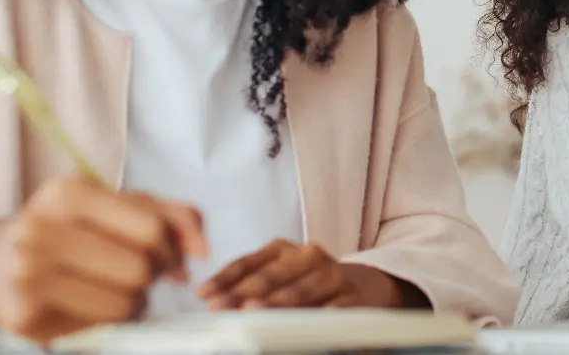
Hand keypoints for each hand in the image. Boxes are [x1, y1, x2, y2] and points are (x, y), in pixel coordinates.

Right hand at [0, 177, 208, 345]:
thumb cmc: (74, 230)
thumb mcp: (120, 207)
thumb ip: (171, 216)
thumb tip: (203, 251)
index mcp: (68, 192)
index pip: (153, 230)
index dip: (173, 251)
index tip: (169, 258)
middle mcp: (40, 228)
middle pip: (141, 268)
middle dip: (151, 277)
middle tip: (136, 274)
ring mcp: (27, 273)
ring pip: (125, 302)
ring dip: (134, 302)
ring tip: (114, 289)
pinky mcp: (24, 315)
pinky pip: (98, 327)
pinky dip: (107, 321)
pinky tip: (89, 305)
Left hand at [198, 239, 418, 310]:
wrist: (363, 287)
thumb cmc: (309, 285)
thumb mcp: (280, 277)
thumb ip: (251, 285)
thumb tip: (214, 302)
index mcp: (283, 250)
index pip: (248, 263)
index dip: (226, 279)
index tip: (205, 295)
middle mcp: (308, 256)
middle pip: (271, 277)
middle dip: (244, 294)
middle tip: (223, 307)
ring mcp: (333, 275)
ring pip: (301, 291)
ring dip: (278, 303)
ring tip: (256, 311)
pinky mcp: (355, 296)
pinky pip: (338, 307)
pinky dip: (325, 313)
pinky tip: (312, 319)